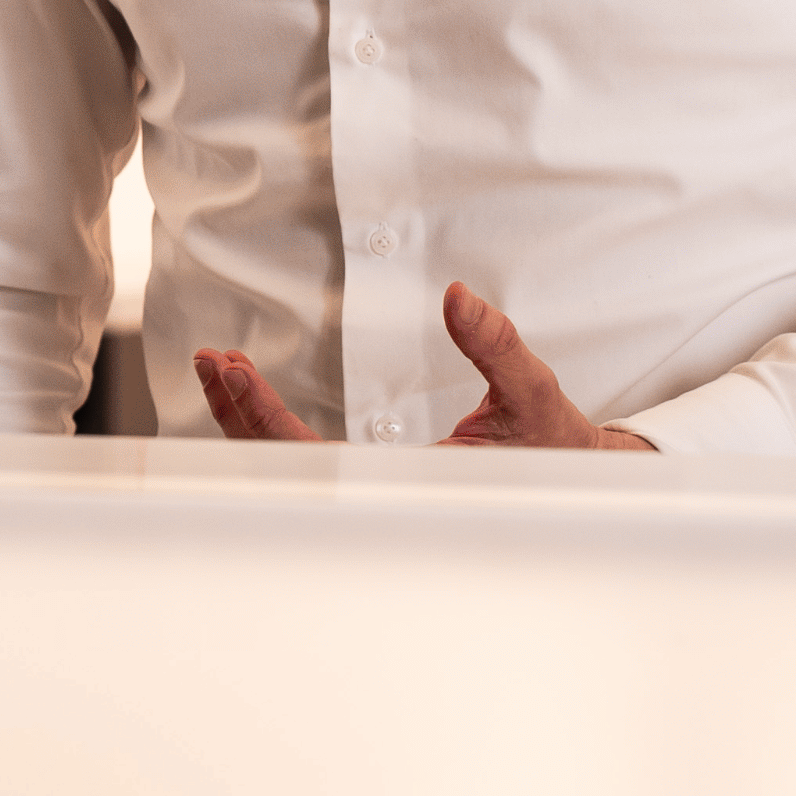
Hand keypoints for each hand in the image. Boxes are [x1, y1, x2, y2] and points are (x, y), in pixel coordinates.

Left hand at [194, 283, 656, 448]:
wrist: (582, 487)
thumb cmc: (557, 450)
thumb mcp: (535, 395)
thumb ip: (498, 348)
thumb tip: (458, 297)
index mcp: (413, 490)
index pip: (317, 461)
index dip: (267, 421)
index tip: (236, 373)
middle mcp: (384, 497)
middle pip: (287, 469)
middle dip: (241, 416)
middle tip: (214, 362)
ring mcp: (374, 492)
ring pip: (290, 467)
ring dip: (246, 419)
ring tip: (221, 368)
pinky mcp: (372, 481)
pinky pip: (305, 460)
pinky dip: (266, 424)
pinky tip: (246, 388)